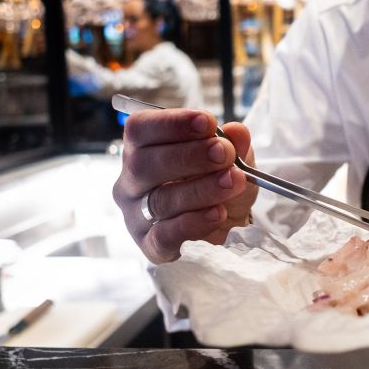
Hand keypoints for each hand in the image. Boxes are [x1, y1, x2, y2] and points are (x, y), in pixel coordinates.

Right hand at [113, 108, 257, 263]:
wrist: (226, 224)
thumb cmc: (217, 183)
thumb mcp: (232, 159)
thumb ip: (233, 143)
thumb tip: (237, 132)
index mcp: (141, 149)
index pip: (140, 129)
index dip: (172, 123)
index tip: (207, 122)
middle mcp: (131, 181)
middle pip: (145, 163)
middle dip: (190, 156)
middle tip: (225, 153)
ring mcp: (136, 216)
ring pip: (161, 200)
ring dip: (201, 188)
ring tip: (233, 181)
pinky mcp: (150, 246)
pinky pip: (166, 235)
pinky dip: (194, 223)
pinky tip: (218, 212)